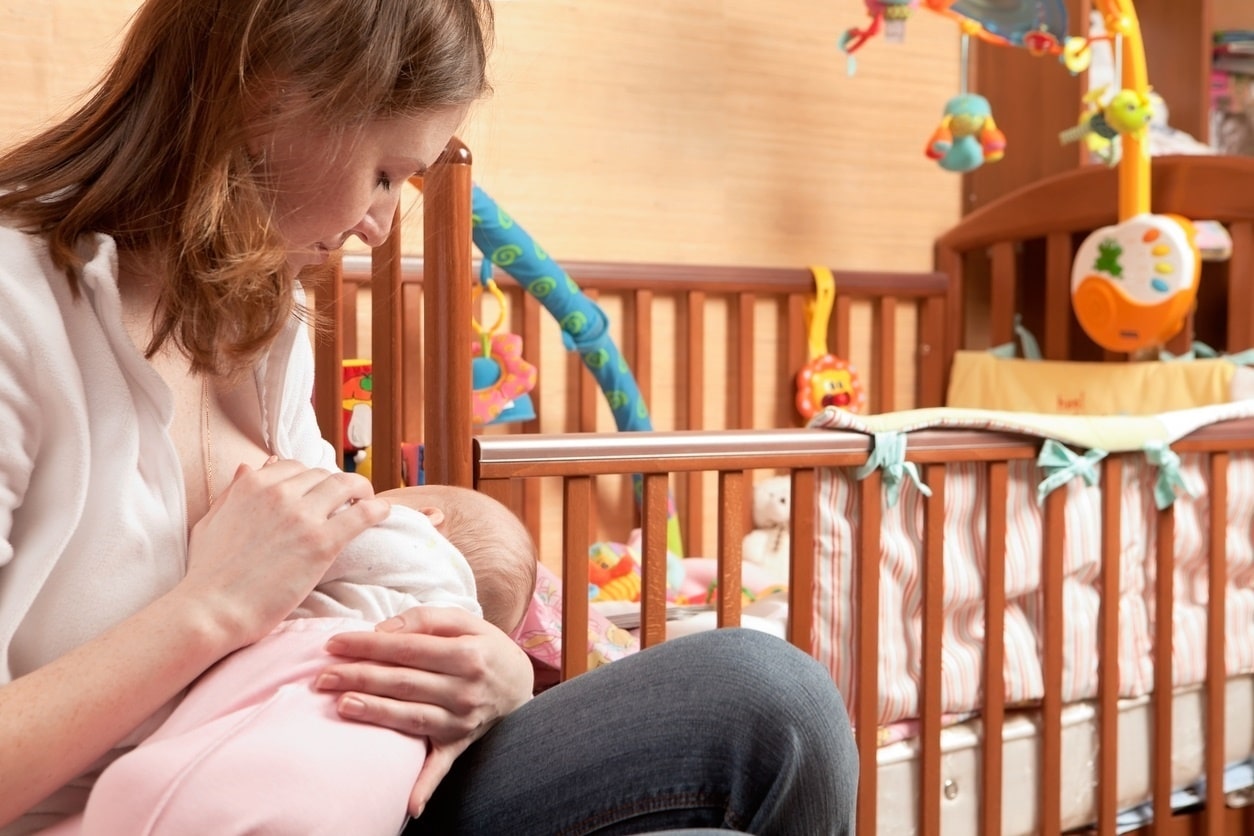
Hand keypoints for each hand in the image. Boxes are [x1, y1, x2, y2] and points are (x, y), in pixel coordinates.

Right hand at [179, 458, 389, 649]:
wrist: (211, 611)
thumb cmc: (207, 574)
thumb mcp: (211, 521)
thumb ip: (232, 492)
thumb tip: (248, 466)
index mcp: (252, 484)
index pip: (295, 467)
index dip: (311, 480)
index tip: (319, 494)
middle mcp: (279, 493)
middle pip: (323, 475)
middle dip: (336, 486)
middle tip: (346, 501)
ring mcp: (302, 516)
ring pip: (346, 485)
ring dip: (361, 491)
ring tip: (367, 503)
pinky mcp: (322, 542)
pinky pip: (362, 513)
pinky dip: (377, 509)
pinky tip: (383, 514)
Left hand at [316, 606, 534, 814]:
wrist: (519, 683)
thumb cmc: (483, 647)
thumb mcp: (463, 621)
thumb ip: (423, 620)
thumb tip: (382, 631)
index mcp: (466, 655)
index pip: (407, 649)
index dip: (368, 646)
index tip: (334, 644)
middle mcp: (465, 690)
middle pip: (404, 682)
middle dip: (359, 677)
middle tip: (322, 676)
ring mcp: (462, 720)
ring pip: (412, 717)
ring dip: (377, 713)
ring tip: (342, 705)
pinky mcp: (459, 743)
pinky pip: (441, 766)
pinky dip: (426, 786)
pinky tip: (409, 805)